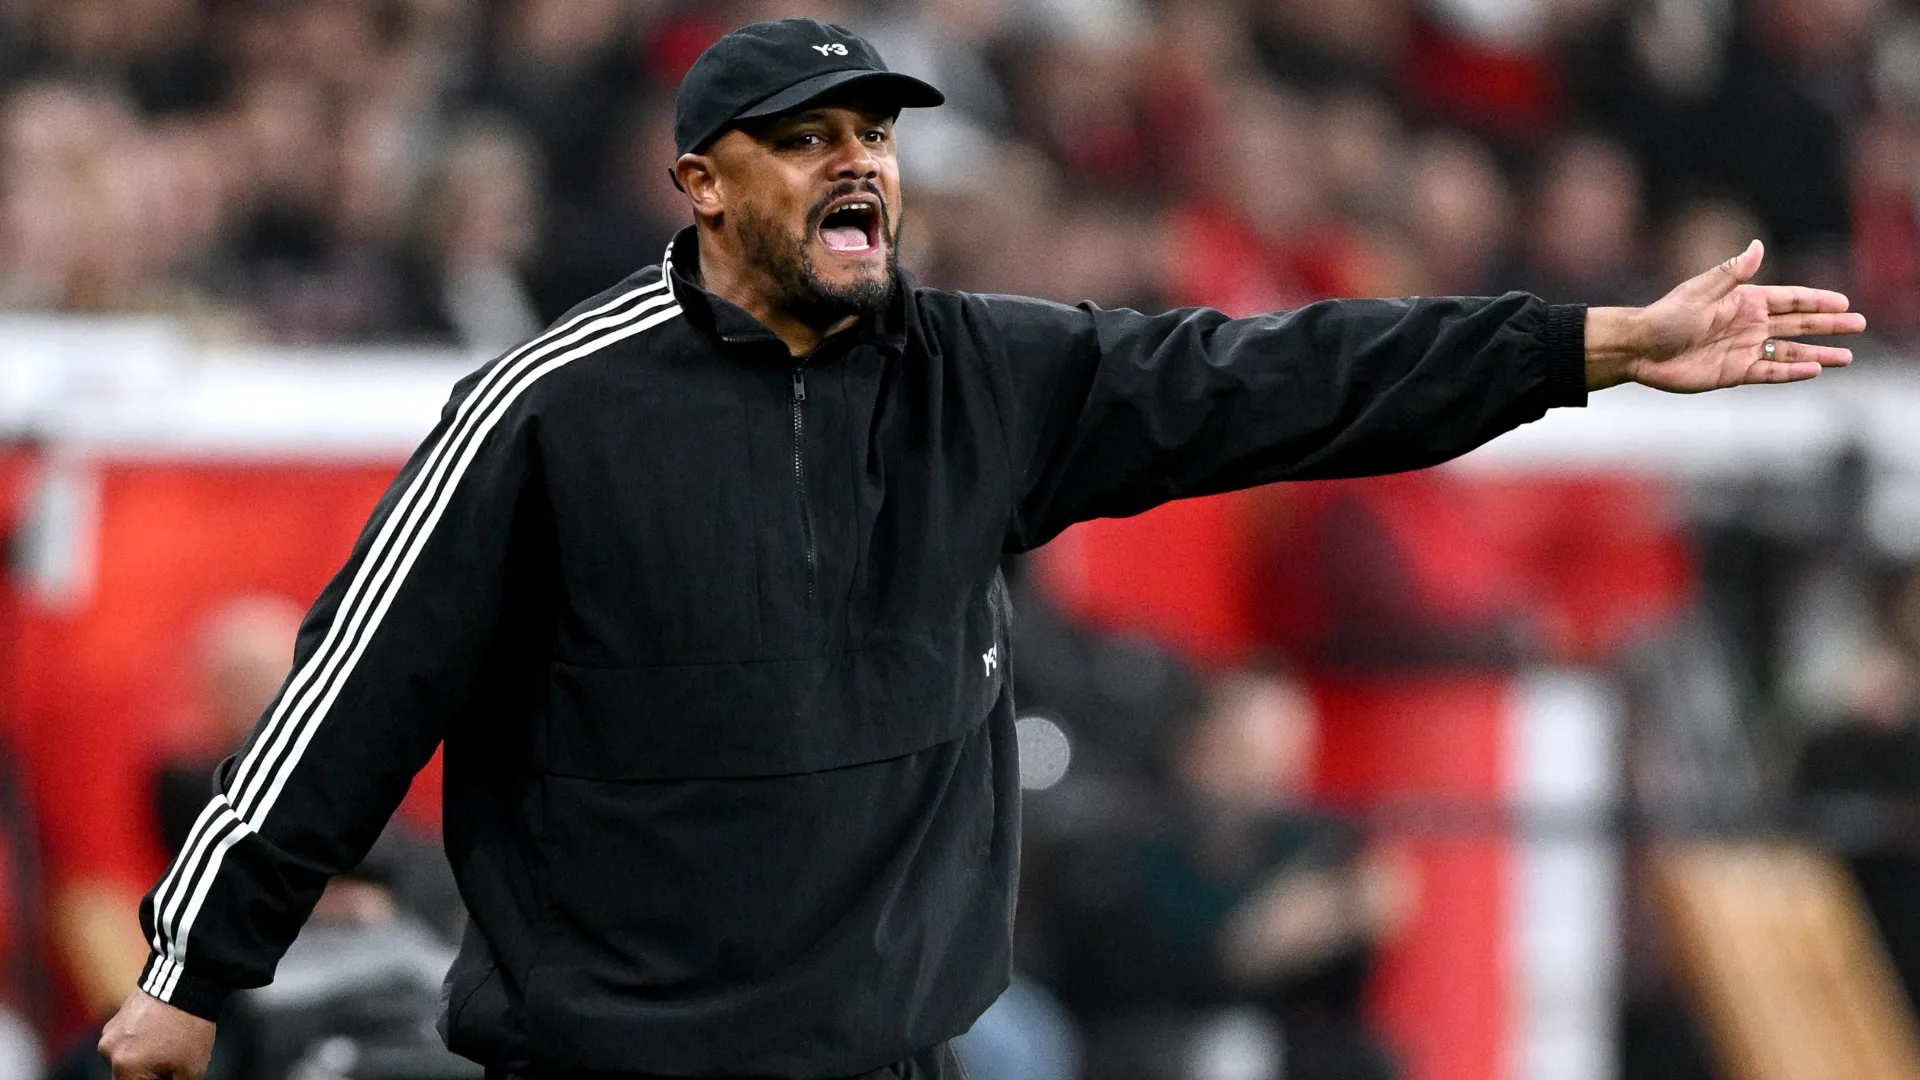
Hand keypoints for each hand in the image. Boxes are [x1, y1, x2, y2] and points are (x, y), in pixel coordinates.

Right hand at [98, 989, 214, 1079]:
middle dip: (150, 1074)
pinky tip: (161, 1033)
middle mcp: (109, 1051)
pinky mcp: (116, 1018)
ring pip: (127, 1058)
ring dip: (143, 1058)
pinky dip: (141, 1042)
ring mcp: (110, 1032)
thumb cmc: (188, 1027)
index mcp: (123, 1068)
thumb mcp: (191, 1070)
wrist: (186, 982)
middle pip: (128, 1075)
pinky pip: (127, 1040)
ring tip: (168, 1045)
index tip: (168, 1075)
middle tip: (171, 1062)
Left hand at [1585, 240, 1864, 391]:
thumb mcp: (1702, 291)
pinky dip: (1791, 373)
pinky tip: (1813, 370)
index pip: (1790, 298)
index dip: (1817, 300)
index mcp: (1744, 300)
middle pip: (1798, 324)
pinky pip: (1769, 372)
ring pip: (1789, 351)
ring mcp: (1744, 349)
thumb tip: (1758, 246)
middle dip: (1828, 325)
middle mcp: (1749, 324)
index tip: (1843, 303)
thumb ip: (1734, 273)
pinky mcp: (1734, 372)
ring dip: (1817, 353)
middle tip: (1858, 325)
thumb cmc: (1667, 316)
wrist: (1640, 349)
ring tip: (1846, 357)